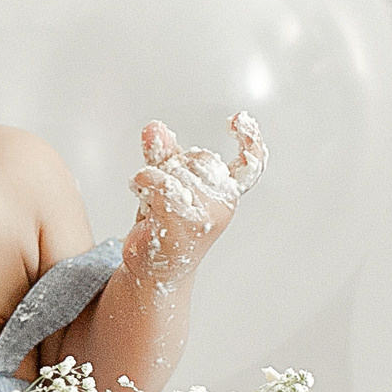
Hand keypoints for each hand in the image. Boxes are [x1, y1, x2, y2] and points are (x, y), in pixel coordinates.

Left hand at [126, 112, 266, 281]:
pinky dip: (142, 182)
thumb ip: (165, 155)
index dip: (250, 139)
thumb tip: (155, 128)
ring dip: (153, 180)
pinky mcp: (183, 219)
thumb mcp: (167, 186)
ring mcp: (206, 212)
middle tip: (164, 197)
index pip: (251, 164)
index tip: (238, 118)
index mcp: (227, 194)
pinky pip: (156, 180)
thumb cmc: (163, 231)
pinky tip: (141, 195)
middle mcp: (224, 203)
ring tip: (154, 206)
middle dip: (173, 167)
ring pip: (174, 168)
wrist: (152, 273)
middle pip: (197, 157)